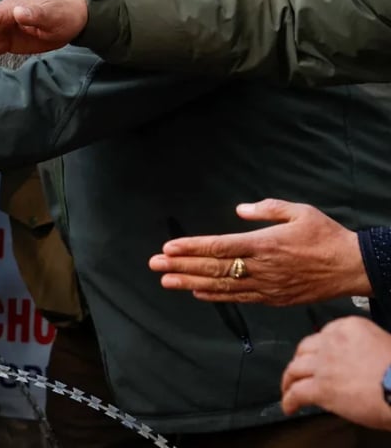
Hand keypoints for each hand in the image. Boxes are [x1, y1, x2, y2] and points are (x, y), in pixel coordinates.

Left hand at [148, 199, 369, 305]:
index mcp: (265, 244)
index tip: (168, 248)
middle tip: (154, 265)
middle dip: (181, 266)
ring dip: (191, 283)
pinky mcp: (273, 298)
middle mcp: (261, 267)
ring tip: (167, 281)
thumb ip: (267, 209)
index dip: (191, 248)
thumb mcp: (300, 212)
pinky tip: (197, 292)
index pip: (219, 246)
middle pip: (213, 267)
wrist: (352, 267)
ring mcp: (266, 285)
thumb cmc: (326, 236)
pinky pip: (239, 298)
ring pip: (222, 286)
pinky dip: (216, 296)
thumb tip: (239, 210)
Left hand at [281, 316, 390, 429]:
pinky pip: (297, 393)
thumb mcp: (384, 344)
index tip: (317, 357)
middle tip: (298, 372)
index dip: (318, 349)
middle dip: (299, 361)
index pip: (324, 335)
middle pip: (304, 350)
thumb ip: (364, 347)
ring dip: (289, 380)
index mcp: (350, 328)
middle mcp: (332, 342)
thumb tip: (357, 361)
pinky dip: (289, 400)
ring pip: (295, 370)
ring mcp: (324, 364)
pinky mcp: (321, 388)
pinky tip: (289, 407)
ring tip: (288, 389)